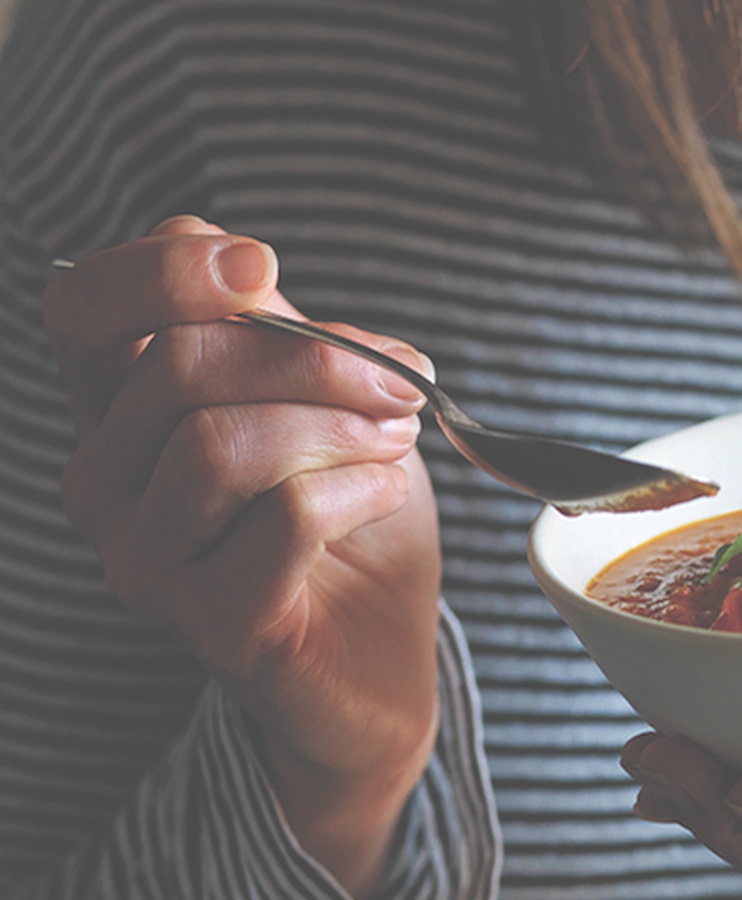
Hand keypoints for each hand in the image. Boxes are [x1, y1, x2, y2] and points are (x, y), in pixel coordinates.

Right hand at [44, 216, 442, 896]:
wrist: (381, 652)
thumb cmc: (347, 514)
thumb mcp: (321, 398)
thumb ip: (276, 331)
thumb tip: (245, 265)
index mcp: (120, 411)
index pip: (83, 308)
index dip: (164, 269)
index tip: (264, 268)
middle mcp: (106, 483)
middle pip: (177, 364)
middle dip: (315, 357)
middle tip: (400, 386)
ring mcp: (145, 560)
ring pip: (220, 443)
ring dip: (340, 426)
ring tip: (397, 442)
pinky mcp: (211, 622)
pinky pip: (285, 517)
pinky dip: (361, 486)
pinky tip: (387, 492)